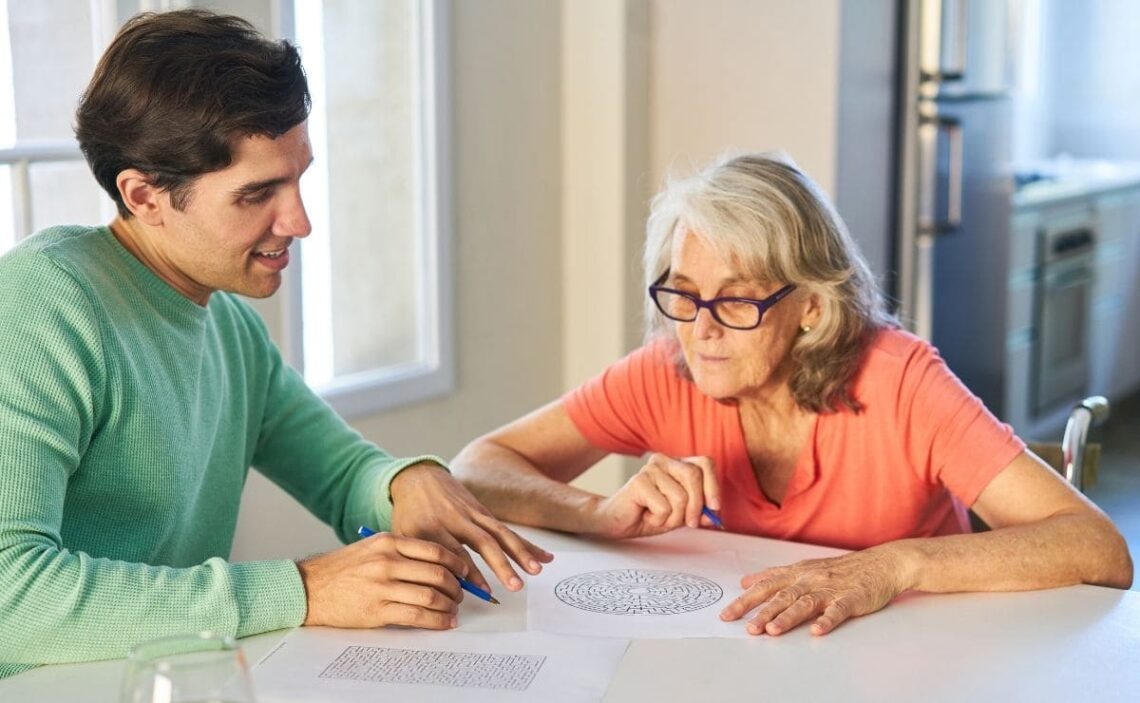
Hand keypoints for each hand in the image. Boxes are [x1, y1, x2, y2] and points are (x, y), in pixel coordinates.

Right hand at [297, 531, 466, 628]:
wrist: (310, 587)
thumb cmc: (342, 568)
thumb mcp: (372, 547)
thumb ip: (402, 551)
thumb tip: (437, 564)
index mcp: (389, 542)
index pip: (435, 550)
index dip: (457, 563)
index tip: (466, 572)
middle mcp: (387, 561)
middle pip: (438, 573)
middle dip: (457, 587)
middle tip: (461, 594)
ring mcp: (382, 586)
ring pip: (431, 596)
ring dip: (449, 605)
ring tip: (454, 610)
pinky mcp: (377, 610)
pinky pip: (417, 616)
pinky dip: (436, 621)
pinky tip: (444, 622)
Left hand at [389, 463, 553, 593]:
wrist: (417, 478)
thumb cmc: (408, 515)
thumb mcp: (404, 536)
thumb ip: (420, 560)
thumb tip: (439, 591)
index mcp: (432, 527)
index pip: (453, 552)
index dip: (468, 572)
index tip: (481, 591)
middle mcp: (455, 519)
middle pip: (482, 542)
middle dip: (501, 565)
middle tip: (514, 586)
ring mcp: (472, 514)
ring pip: (499, 534)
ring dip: (520, 553)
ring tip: (536, 571)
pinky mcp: (484, 512)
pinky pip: (507, 530)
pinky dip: (526, 544)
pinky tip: (544, 557)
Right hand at [589, 454, 720, 538]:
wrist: (617, 522)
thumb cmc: (648, 514)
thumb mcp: (680, 515)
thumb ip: (699, 512)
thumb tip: (715, 515)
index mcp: (676, 464)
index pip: (705, 463)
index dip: (713, 486)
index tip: (715, 507)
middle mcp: (664, 461)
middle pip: (694, 476)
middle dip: (696, 506)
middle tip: (689, 523)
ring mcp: (650, 469)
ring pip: (681, 497)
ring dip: (673, 517)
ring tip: (659, 517)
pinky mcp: (639, 482)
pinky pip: (664, 507)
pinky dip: (659, 520)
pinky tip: (647, 515)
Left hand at [719, 545, 908, 635]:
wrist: (881, 563)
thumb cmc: (841, 569)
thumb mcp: (805, 567)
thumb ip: (775, 576)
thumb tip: (746, 581)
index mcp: (797, 572)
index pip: (765, 586)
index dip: (745, 600)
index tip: (727, 614)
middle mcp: (810, 579)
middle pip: (781, 595)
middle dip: (761, 611)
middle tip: (746, 627)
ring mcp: (831, 588)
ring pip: (805, 603)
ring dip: (787, 617)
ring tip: (772, 631)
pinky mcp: (852, 598)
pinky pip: (838, 610)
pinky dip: (827, 620)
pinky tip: (817, 630)